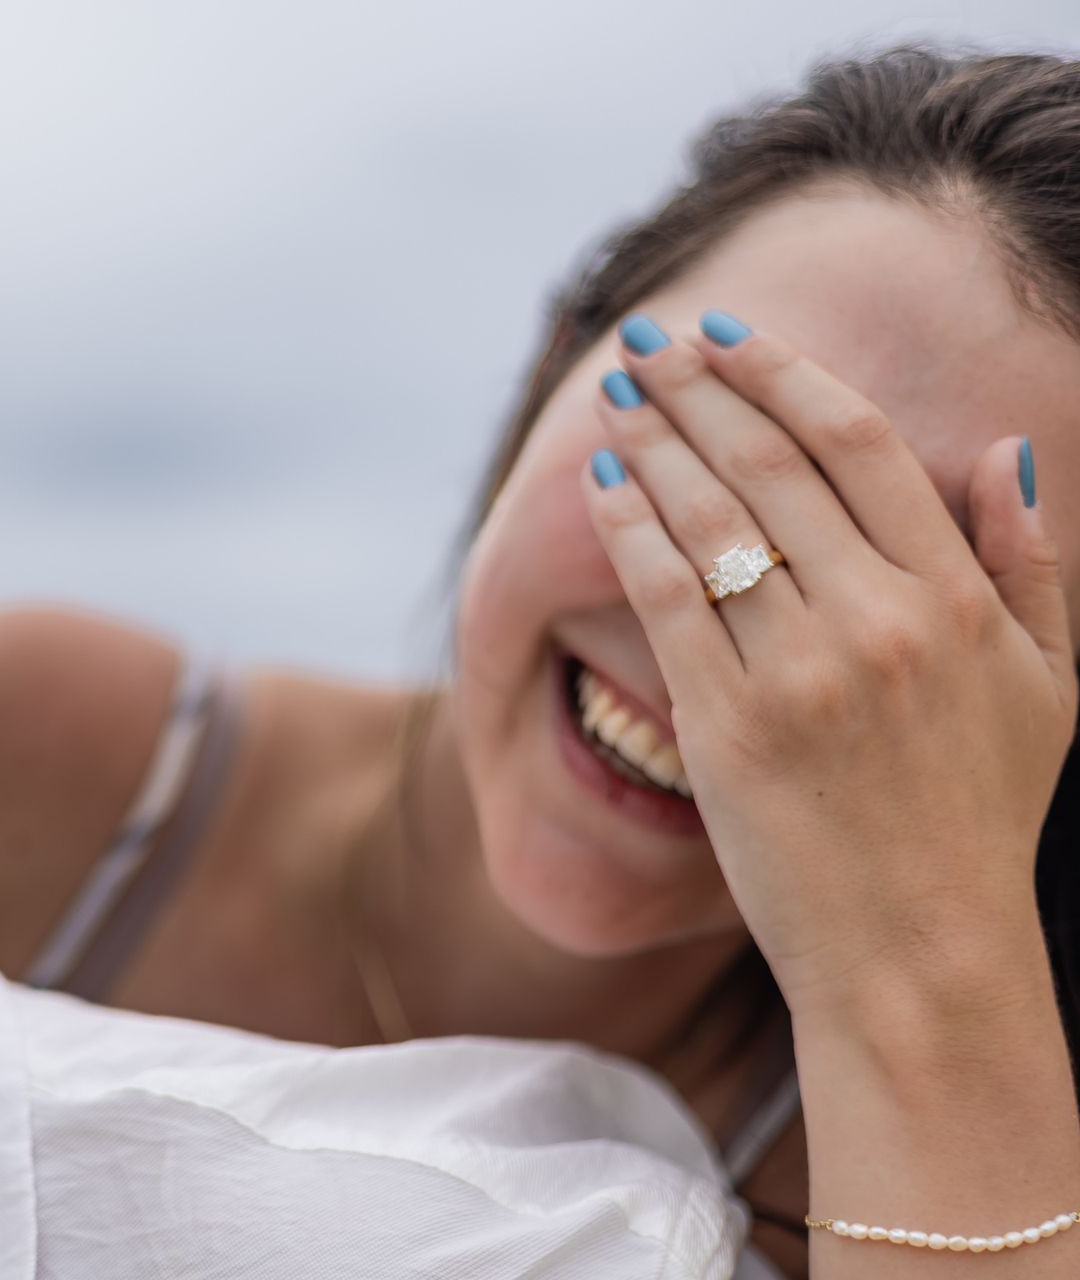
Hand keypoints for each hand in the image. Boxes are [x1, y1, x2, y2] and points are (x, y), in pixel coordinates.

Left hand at [579, 311, 1075, 1015]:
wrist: (918, 953)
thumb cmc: (975, 821)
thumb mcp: (1048, 690)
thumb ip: (1030, 565)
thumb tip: (1005, 451)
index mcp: (957, 599)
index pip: (857, 444)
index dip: (785, 374)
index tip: (730, 336)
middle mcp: (880, 619)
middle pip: (768, 463)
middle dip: (698, 389)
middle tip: (649, 344)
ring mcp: (800, 671)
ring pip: (709, 516)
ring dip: (653, 439)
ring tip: (616, 393)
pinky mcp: (728, 724)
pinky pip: (666, 595)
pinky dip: (628, 528)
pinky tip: (601, 484)